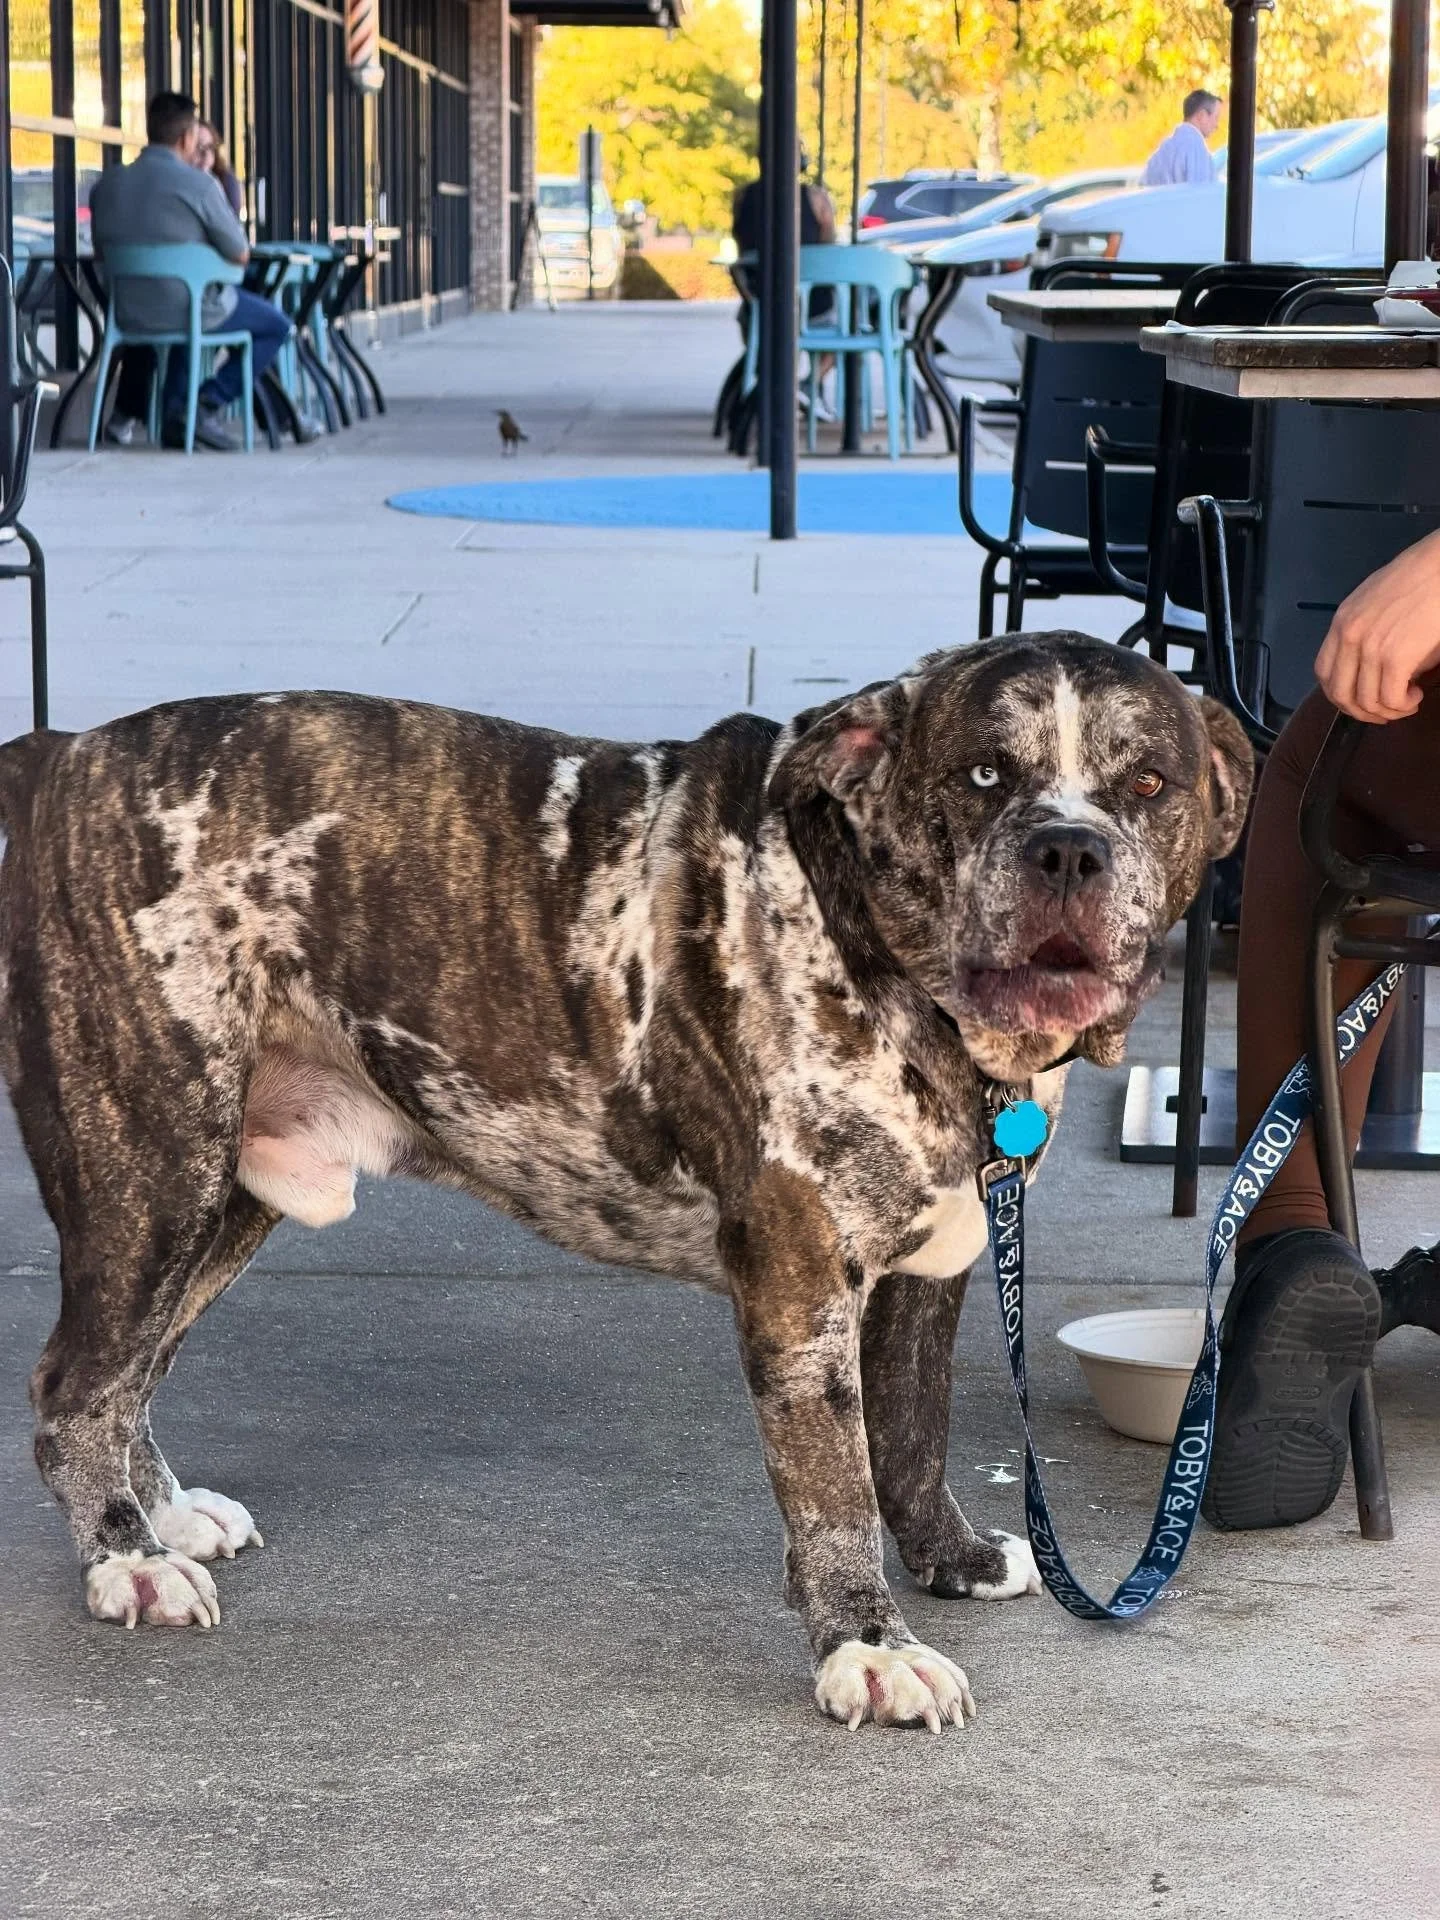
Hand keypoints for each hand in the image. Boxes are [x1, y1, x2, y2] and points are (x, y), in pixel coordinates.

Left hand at [1316, 530, 1439, 722]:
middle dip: (1362, 712)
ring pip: (1366, 701)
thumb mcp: (1376, 601)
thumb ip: (1365, 632)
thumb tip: (1373, 667)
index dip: (1340, 695)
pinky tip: (1415, 696)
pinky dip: (1402, 706)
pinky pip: (1390, 698)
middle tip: (1386, 712)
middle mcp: (1349, 637)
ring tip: (1408, 702)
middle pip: (1339, 694)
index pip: (1323, 673)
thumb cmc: (1418, 578)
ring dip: (1388, 711)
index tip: (1361, 700)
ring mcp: (1370, 648)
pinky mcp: (1396, 657)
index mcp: (1342, 622)